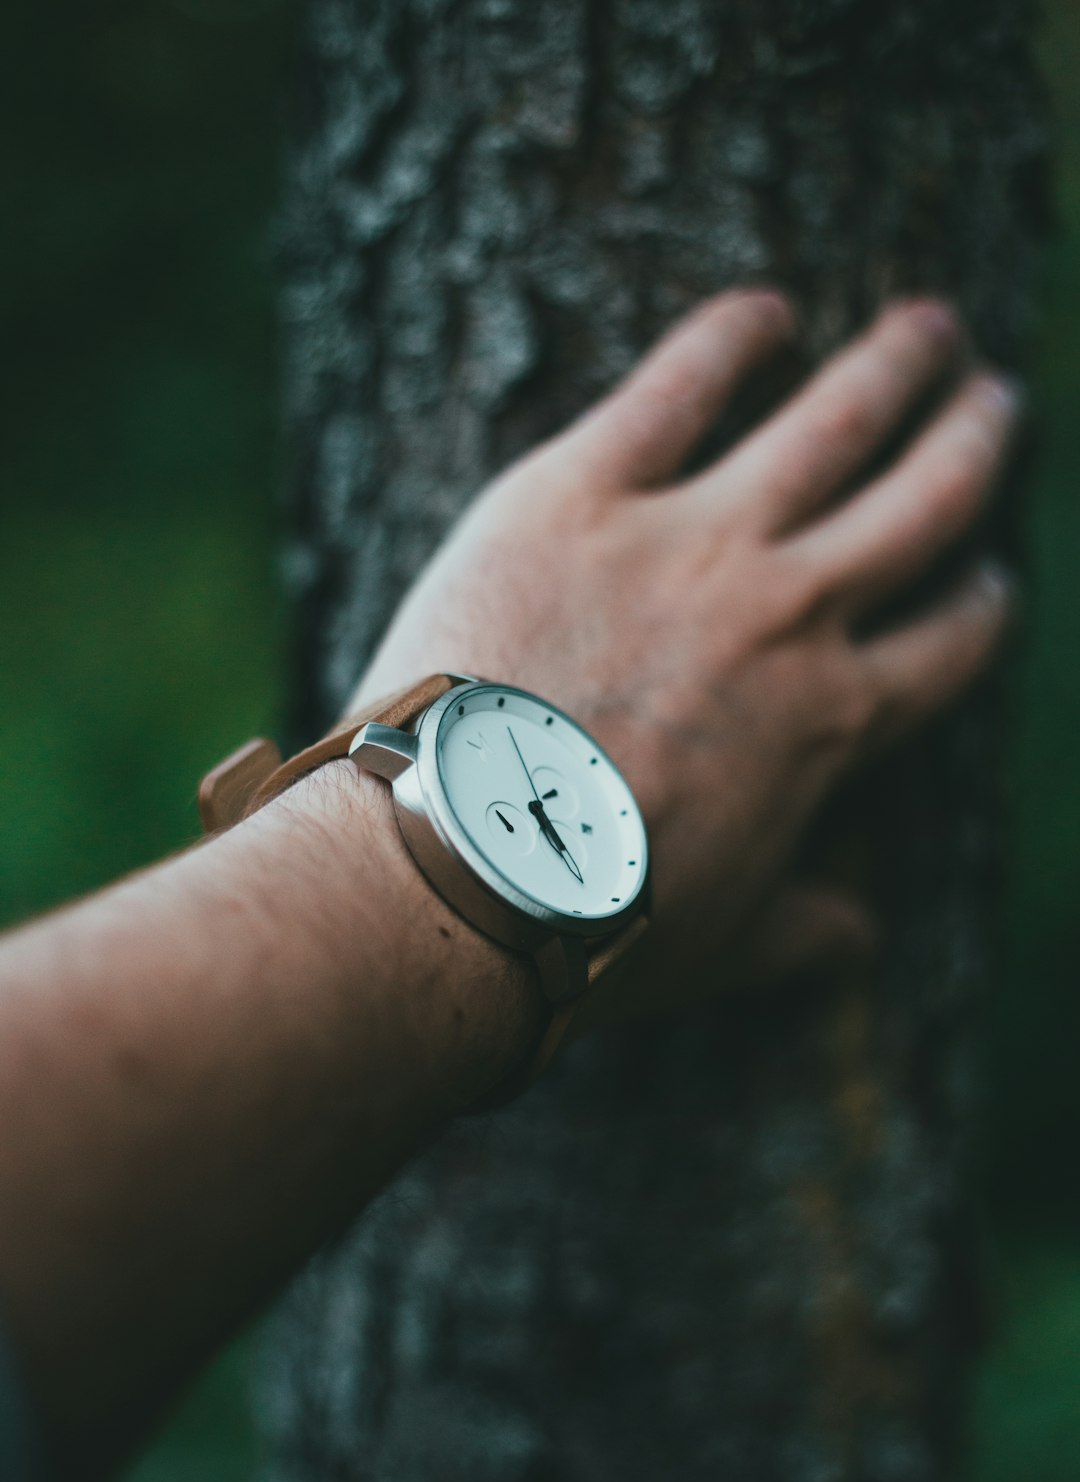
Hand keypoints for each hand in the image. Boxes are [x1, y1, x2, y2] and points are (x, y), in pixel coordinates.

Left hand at [349, 291, 1017, 1010]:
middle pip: (920, 505)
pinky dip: (729, 338)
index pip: (948, 644)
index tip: (991, 578)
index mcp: (829, 720)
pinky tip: (764, 310)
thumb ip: (800, 929)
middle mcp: (788, 612)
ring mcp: (689, 540)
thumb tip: (859, 938)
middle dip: (971, 447)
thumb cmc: (586, 922)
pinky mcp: (580, 492)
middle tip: (996, 402)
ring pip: (832, 425)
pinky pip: (676, 386)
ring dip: (895, 369)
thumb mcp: (718, 944)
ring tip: (930, 327)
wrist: (456, 865)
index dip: (982, 606)